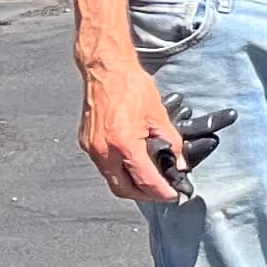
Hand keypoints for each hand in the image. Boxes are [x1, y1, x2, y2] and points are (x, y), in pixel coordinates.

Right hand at [78, 51, 188, 205]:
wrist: (106, 70)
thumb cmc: (131, 86)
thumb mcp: (158, 114)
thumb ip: (172, 141)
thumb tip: (180, 162)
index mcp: (124, 143)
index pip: (145, 179)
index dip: (161, 191)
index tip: (173, 196)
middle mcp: (104, 151)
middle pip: (123, 189)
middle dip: (144, 195)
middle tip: (162, 194)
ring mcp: (92, 148)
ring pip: (112, 180)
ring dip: (131, 186)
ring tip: (150, 183)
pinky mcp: (87, 143)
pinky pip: (104, 167)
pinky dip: (119, 172)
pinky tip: (133, 167)